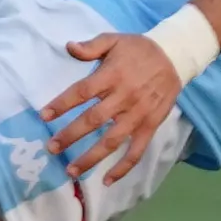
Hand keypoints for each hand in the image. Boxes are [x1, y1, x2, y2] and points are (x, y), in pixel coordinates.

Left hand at [41, 30, 181, 182]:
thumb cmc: (139, 49)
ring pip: (112, 141)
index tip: (44, 116)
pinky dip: (123, 168)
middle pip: (93, 120)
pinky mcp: (150, 126)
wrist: (175, 56)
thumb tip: (69, 47)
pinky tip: (107, 181)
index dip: (62, 104)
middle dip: (70, 136)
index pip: (82, 92)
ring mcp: (138, 114)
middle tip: (51, 148)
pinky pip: (136, 151)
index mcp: (112, 75)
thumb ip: (91, 46)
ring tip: (71, 170)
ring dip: (91, 158)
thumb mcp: (115, 40)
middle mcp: (124, 97)